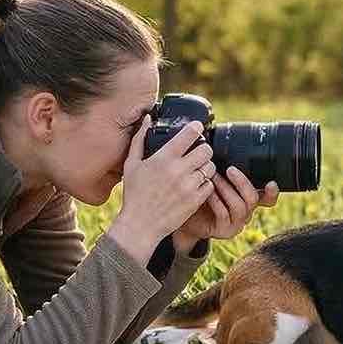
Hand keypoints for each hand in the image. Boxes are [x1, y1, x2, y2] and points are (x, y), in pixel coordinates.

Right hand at [109, 117, 217, 263]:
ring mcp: (188, 186)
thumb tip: (147, 118)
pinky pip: (210, 185)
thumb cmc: (134, 194)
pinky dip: (205, 184)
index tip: (197, 127)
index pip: (190, 134)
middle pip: (207, 149)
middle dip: (204, 148)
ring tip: (196, 170)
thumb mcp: (132, 165)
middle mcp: (178, 170)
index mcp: (163, 158)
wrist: (140, 225)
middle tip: (198, 152)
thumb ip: (139, 139)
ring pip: (210, 167)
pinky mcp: (195, 200)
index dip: (197, 127)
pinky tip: (195, 185)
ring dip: (205, 166)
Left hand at [174, 166, 279, 252]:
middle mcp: (246, 212)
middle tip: (230, 169)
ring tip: (214, 177)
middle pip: (253, 199)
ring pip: (239, 206)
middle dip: (242, 183)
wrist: (185, 216)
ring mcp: (236, 223)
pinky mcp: (224, 231)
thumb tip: (230, 148)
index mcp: (248, 199)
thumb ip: (227, 170)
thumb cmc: (202, 193)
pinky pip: (223, 214)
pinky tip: (208, 192)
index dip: (272, 192)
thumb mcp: (216, 179)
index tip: (271, 182)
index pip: (268, 198)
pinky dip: (216, 200)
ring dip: (226, 189)